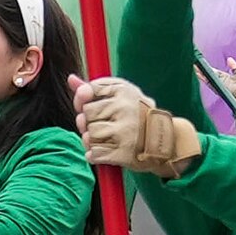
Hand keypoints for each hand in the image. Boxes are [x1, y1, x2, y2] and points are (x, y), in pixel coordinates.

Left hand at [76, 76, 200, 178]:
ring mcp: (125, 131)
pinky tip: (104, 152)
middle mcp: (125, 109)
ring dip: (92, 140)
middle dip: (87, 121)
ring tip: (105, 139)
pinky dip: (94, 155)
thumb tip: (71, 79)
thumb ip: (94, 88)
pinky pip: (94, 154)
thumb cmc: (138, 115)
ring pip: (89, 135)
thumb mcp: (121, 95)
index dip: (82, 100)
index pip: (87, 91)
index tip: (86, 104)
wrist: (165, 141)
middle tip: (100, 124)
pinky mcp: (124, 153)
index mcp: (124, 90)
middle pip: (86, 114)